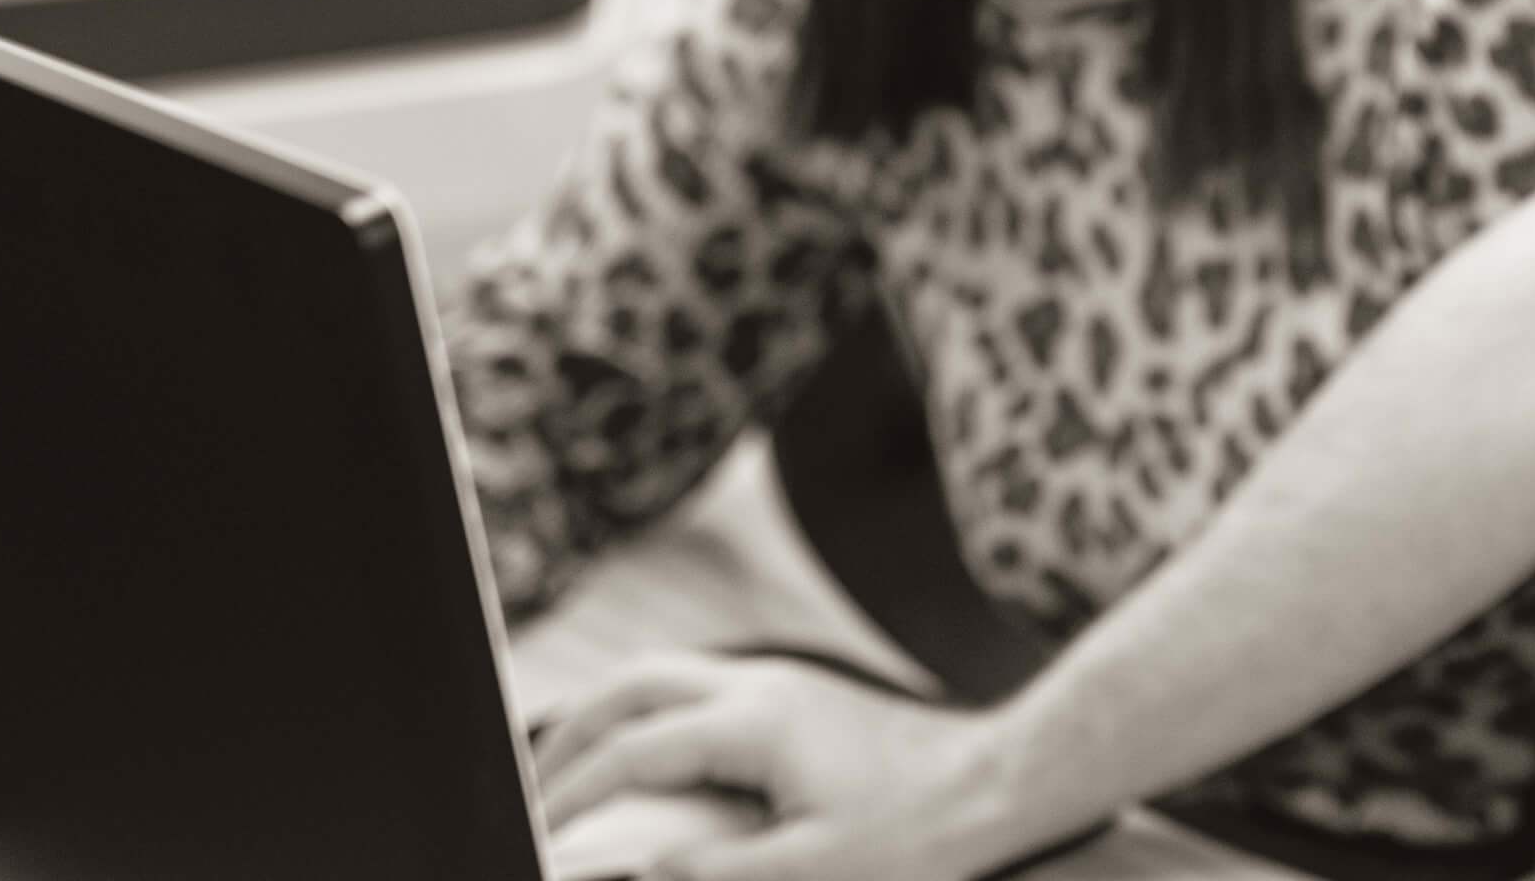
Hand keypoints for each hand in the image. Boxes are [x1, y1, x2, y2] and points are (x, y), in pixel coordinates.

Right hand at [533, 651, 1048, 880]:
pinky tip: (650, 758)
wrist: (1003, 781)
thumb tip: (641, 868)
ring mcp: (781, 682)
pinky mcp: (800, 694)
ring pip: (664, 673)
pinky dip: (653, 714)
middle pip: (630, 686)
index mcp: (753, 723)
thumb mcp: (815, 873)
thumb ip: (716, 872)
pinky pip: (700, 686)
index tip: (535, 835)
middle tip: (531, 789)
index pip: (630, 753)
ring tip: (573, 767)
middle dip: (568, 735)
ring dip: (609, 714)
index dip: (570, 797)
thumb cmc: (922, 831)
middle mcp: (759, 686)